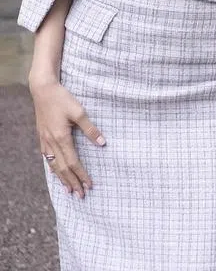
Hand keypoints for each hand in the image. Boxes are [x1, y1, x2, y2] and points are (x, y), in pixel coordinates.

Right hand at [30, 80, 104, 197]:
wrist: (42, 90)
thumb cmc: (63, 99)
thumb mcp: (79, 112)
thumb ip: (90, 129)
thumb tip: (103, 143)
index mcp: (62, 138)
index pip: (74, 163)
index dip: (81, 175)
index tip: (89, 185)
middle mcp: (51, 142)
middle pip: (63, 168)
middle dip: (72, 182)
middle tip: (81, 195)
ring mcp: (45, 141)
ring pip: (54, 165)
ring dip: (62, 179)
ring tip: (69, 190)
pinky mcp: (42, 137)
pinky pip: (47, 158)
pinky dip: (53, 168)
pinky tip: (56, 173)